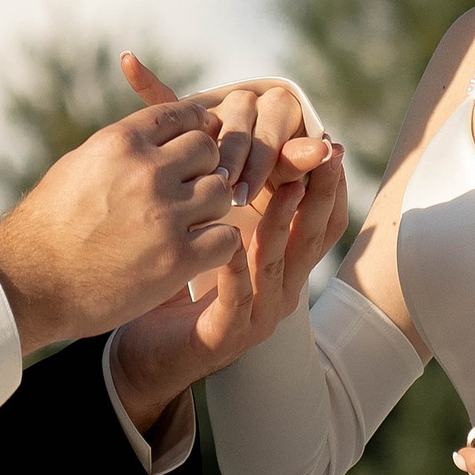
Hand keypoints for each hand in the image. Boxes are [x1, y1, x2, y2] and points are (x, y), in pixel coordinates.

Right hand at [0, 101, 238, 350]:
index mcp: (121, 142)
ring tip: (191, 224)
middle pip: (209, 150)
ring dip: (211, 208)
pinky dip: (216, 245)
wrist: (30, 282)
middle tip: (190, 192)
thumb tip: (157, 138)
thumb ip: (122, 150)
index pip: (180, 115)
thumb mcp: (79, 166)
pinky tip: (197, 252)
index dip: (195, 127)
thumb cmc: (48, 226)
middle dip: (203, 169)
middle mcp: (147, 171)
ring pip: (222, 192)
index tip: (197, 142)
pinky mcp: (177, 258)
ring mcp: (164, 214)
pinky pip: (225, 238)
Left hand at [110, 138, 350, 435]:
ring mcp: (257, 314)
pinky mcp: (227, 336)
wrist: (145, 354)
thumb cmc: (172, 281)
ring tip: (287, 186)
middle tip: (325, 154)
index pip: (321, 220)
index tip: (329, 143)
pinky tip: (230, 241)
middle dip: (321, 192)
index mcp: (280, 263)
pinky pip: (238, 299)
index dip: (329, 183)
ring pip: (277, 263)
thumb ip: (220, 189)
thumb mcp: (207, 231)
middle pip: (313, 236)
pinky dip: (236, 269)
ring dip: (283, 222)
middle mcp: (279, 288)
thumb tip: (216, 120)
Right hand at [124, 55, 336, 203]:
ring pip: (208, 117)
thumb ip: (303, 164)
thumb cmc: (278, 205)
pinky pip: (166, 96)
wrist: (255, 209)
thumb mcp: (293, 189)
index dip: (260, 159)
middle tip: (226, 191)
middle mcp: (249, 103)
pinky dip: (148, 81)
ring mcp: (217, 111)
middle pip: (241, 118)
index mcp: (281, 110)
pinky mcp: (187, 118)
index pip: (272, 125)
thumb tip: (330, 147)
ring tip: (199, 176)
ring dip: (202, 141)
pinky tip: (130, 63)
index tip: (246, 193)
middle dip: (235, 158)